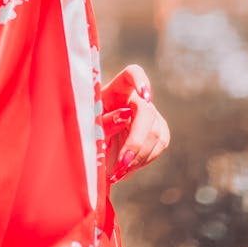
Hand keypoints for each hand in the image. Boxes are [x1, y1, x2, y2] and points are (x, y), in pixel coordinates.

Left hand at [102, 65, 169, 184]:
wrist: (95, 148)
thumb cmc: (88, 131)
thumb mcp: (90, 125)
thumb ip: (105, 121)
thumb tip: (125, 116)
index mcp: (117, 89)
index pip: (132, 74)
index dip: (141, 80)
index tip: (145, 95)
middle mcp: (137, 98)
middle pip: (146, 111)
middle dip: (137, 140)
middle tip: (122, 162)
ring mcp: (151, 114)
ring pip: (156, 131)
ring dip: (139, 156)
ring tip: (119, 172)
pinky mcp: (159, 131)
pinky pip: (160, 145)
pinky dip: (144, 160)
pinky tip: (128, 170)